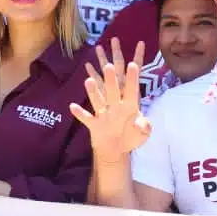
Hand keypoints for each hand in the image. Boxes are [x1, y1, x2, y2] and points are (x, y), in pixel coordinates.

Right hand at [69, 38, 151, 160]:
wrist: (115, 150)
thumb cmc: (130, 139)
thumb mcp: (142, 135)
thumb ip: (144, 129)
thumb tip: (142, 125)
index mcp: (129, 107)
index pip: (131, 91)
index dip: (132, 79)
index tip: (133, 65)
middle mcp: (115, 107)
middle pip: (112, 90)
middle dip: (111, 79)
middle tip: (108, 66)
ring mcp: (103, 115)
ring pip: (97, 100)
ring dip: (93, 92)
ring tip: (88, 80)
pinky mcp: (94, 124)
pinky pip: (86, 118)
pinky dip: (80, 113)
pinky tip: (73, 106)